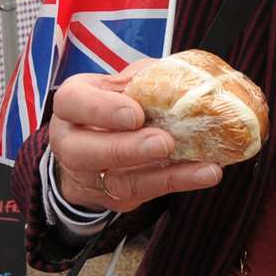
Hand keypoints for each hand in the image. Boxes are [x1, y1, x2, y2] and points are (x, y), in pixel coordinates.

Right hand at [50, 61, 222, 213]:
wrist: (98, 147)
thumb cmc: (116, 105)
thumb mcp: (124, 84)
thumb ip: (145, 78)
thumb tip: (183, 78)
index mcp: (72, 104)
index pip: (72, 102)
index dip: (102, 109)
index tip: (136, 114)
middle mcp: (72, 142)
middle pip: (84, 152)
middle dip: (127, 149)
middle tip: (165, 143)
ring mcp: (89, 175)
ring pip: (118, 182)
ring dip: (164, 177)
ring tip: (204, 169)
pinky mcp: (112, 197)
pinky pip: (143, 194)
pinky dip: (176, 183)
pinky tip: (203, 174)